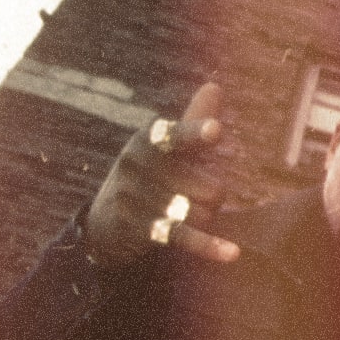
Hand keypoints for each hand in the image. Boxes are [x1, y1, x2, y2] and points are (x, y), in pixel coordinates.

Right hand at [83, 81, 241, 267]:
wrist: (106, 219)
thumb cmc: (149, 174)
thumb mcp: (165, 146)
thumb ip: (192, 121)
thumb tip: (215, 86)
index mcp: (148, 139)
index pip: (177, 135)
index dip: (197, 133)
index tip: (216, 130)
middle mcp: (138, 165)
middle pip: (210, 187)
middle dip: (214, 196)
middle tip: (196, 194)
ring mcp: (137, 197)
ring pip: (201, 212)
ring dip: (206, 217)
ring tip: (189, 211)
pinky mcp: (140, 228)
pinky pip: (184, 237)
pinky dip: (209, 245)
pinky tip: (233, 253)